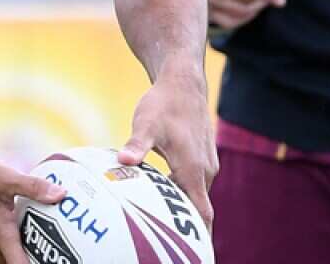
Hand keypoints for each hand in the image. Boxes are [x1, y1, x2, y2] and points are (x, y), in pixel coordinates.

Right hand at [0, 152, 64, 263]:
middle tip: (56, 247)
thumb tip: (61, 195)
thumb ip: (32, 187)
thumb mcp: (2, 176)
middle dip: (34, 257)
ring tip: (41, 236)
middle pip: (16, 263)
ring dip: (21, 252)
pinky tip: (17, 227)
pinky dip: (8, 247)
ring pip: (5, 259)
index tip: (56, 258)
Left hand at [118, 69, 218, 231]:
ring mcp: (205, 163)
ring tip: (160, 223)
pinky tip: (159, 194)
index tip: (196, 254)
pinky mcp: (201, 157)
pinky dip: (180, 193)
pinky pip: (193, 183)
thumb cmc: (164, 104)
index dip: (199, 236)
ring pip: (194, 195)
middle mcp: (204, 170)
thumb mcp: (146, 124)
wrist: (182, 83)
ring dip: (180, 208)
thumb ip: (136, 145)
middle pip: (197, 208)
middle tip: (167, 241)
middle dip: (185, 227)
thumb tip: (123, 161)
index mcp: (193, 170)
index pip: (202, 213)